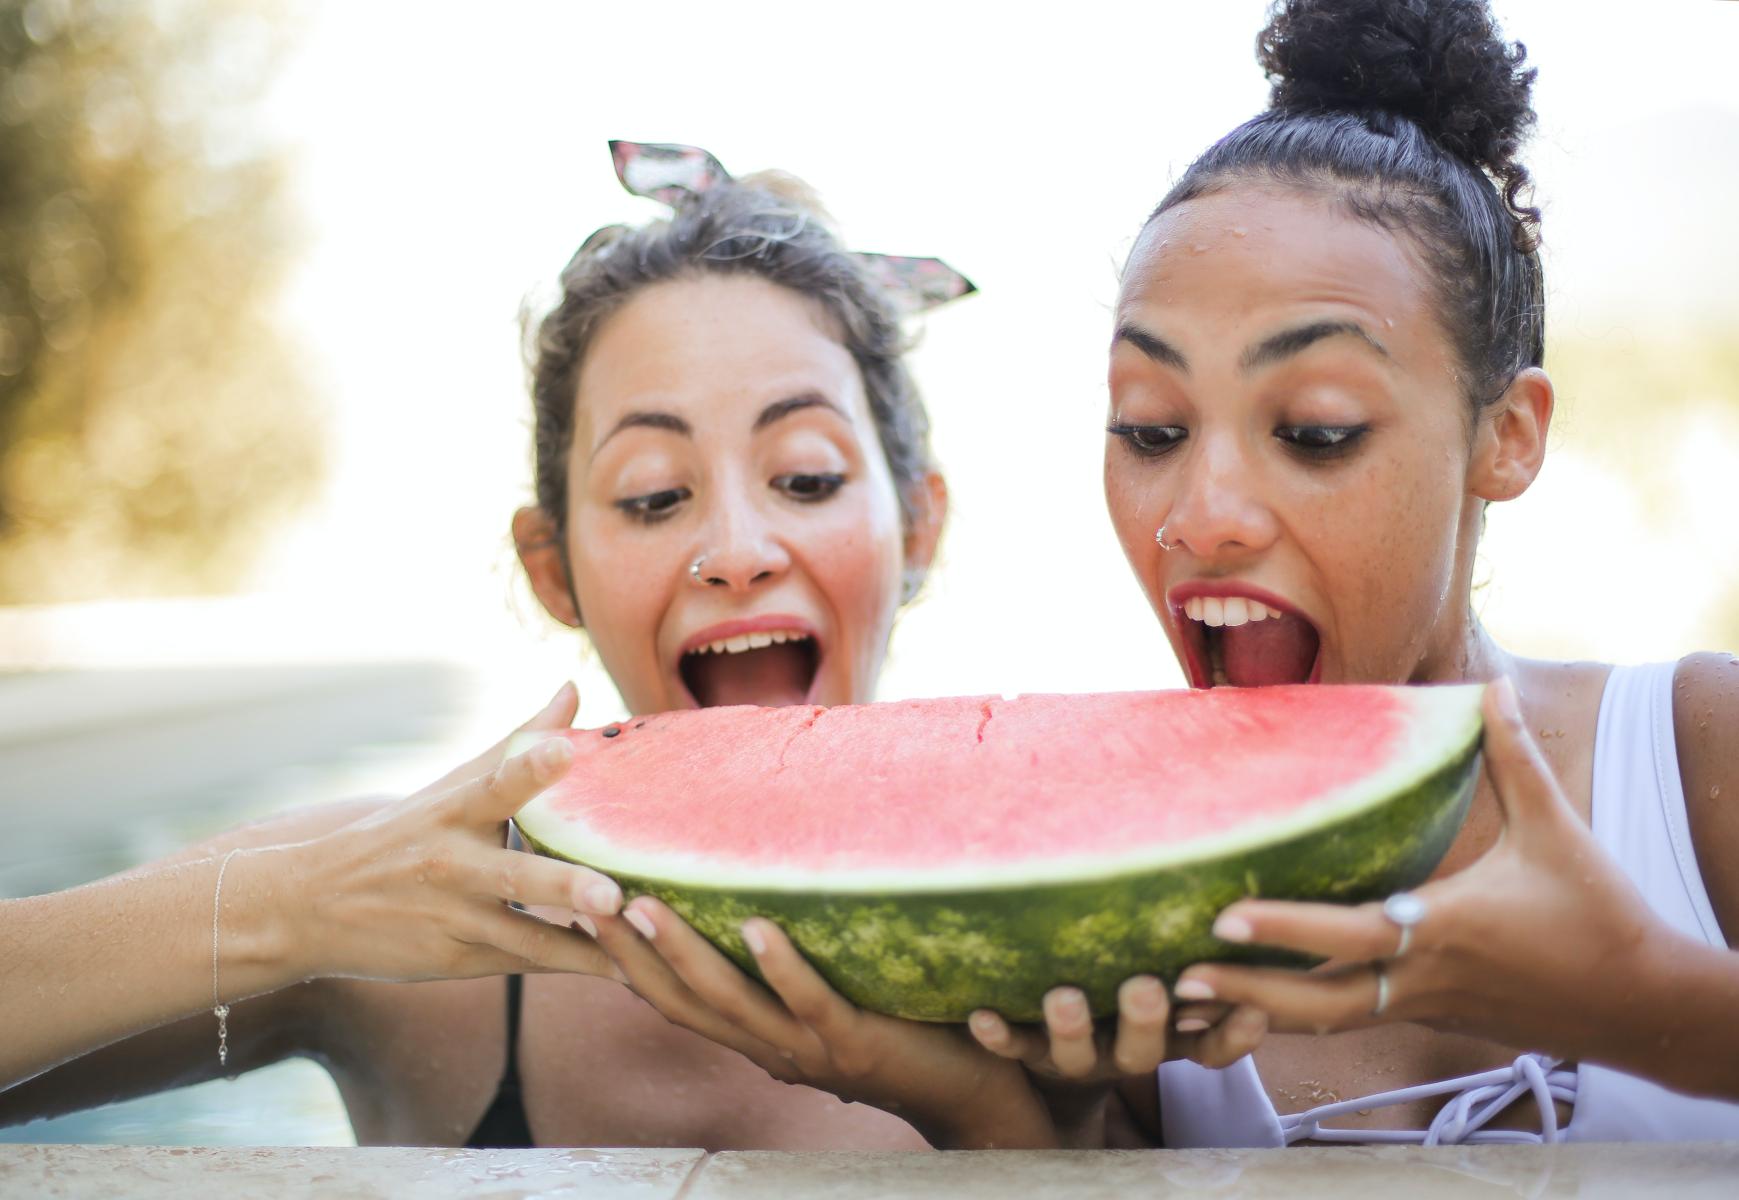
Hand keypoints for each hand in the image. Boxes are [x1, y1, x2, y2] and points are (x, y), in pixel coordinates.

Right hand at [277, 682, 624, 981]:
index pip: (496, 782)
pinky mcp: (458, 961)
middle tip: (614, 893)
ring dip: (583, 947)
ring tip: (638, 960)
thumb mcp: (453, 785)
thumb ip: (520, 742)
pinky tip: (626, 973)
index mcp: (456, 811)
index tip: (567, 750)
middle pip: (518, 876)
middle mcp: (455, 864)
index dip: (530, 767)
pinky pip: (525, 963)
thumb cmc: (405, 834)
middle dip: (567, 886)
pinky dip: (572, 966)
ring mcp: (456, 917)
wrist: (312, 905)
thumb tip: (574, 687)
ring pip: (527, 936)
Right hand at [592, 897, 1058, 1148]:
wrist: (977, 1097)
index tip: (582, 907)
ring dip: (686, 954)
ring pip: (732, 1002)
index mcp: (760, 1038)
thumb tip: (759, 898)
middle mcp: (772, 1048)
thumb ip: (795, 970)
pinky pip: (811, 1002)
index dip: (625, 961)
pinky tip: (757, 925)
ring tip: (645, 904)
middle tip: (586, 897)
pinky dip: (781, 965)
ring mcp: (811, 1048)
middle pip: (684, 1001)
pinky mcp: (858, 1041)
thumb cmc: (908, 1033)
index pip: (676, 1000)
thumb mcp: (834, 1002)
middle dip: (632, 952)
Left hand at [965, 978, 1264, 1142]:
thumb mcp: (1166, 981)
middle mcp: (1125, 1051)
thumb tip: (1221, 876)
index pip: (1211, 1044)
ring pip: (1076, 1054)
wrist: (1058, 1068)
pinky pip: (1013, 1047)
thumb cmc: (1124, 995)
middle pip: (1142, 1051)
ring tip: (1064, 997)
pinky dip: (999, 1034)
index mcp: (1167, 1036)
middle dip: (1144, 1019)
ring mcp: (1077, 1057)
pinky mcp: (1031, 1052)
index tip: (1253, 1009)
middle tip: (1144, 988)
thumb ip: (1190, 949)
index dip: (1234, 1034)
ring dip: (1072, 1027)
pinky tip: (981, 1015)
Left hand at [1169, 678, 1669, 1061]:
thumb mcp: (1557, 830)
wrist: (1642, 1003)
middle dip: (1246, 995)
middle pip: (1318, 1003)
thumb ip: (1515, 758)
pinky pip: (1351, 1022)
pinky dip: (1299, 1018)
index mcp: (1443, 928)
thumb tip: (1493, 688)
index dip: (1286, 929)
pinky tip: (1255, 1006)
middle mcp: (1421, 976)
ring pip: (1327, 1023)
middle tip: (1177, 977)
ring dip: (1260, 1015)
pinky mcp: (1428, 1018)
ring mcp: (1422, 1007)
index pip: (1350, 935)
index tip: (1223, 917)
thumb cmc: (1598, 912)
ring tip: (1192, 1000)